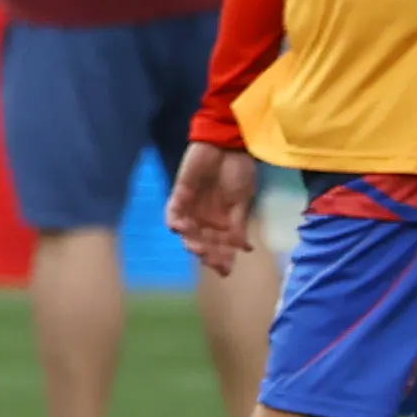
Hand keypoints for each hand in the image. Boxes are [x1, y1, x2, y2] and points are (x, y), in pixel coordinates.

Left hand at [165, 140, 265, 274]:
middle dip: (206, 254)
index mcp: (223, 222)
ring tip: (198, 247)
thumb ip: (238, 225)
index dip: (222, 259)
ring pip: (187, 231)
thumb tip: (243, 249)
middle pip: (202, 242)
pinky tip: (180, 228)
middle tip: (210, 260)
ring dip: (191, 240)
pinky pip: (172, 211)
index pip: (220, 246)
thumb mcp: (242, 201)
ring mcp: (191, 207)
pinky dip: (174, 221)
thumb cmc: (238, 172)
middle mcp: (205, 218)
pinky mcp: (179, 193)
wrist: (229, 146)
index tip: (225, 271)